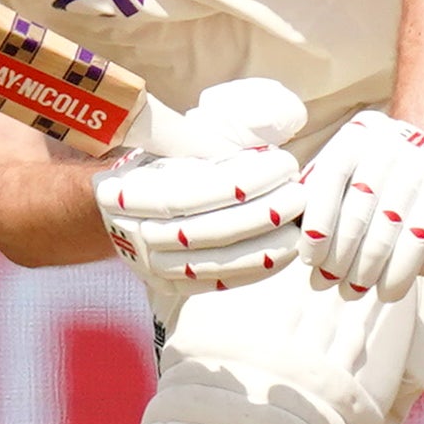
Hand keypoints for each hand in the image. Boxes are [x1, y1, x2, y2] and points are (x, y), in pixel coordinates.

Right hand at [99, 79, 309, 295]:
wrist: (123, 210)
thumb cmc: (157, 165)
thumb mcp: (169, 140)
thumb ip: (202, 139)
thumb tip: (259, 142)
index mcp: (125, 191)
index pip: (192, 191)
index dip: (242, 180)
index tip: (283, 162)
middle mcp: (135, 233)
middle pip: (206, 230)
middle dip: (261, 214)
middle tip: (299, 194)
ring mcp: (151, 264)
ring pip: (214, 261)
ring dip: (264, 244)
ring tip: (298, 224)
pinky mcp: (170, 284)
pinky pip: (218, 283)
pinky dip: (255, 269)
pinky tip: (284, 252)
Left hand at [297, 109, 423, 300]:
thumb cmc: (368, 170)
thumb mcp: (341, 169)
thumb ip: (314, 195)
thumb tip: (286, 241)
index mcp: (354, 136)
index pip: (329, 180)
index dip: (317, 225)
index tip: (310, 260)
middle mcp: (388, 141)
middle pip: (360, 208)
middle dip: (341, 255)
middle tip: (328, 284)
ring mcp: (423, 156)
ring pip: (392, 225)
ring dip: (370, 269)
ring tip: (353, 292)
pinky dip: (404, 268)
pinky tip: (389, 291)